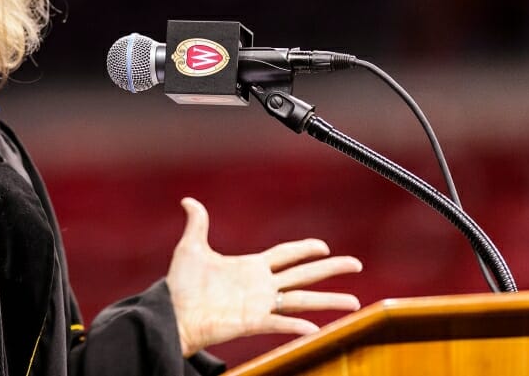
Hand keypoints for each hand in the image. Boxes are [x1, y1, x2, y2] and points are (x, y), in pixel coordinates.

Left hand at [166, 197, 361, 356]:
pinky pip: (280, 324)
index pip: (286, 255)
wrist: (172, 312)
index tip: (324, 247)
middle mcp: (261, 285)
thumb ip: (197, 223)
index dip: (305, 249)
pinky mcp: (252, 322)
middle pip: (304, 274)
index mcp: (251, 267)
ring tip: (354, 304)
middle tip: (356, 265)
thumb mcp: (190, 248)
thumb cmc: (182, 285)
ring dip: (328, 301)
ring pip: (301, 300)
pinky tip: (315, 328)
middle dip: (331, 269)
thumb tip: (188, 200)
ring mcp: (259, 305)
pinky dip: (296, 326)